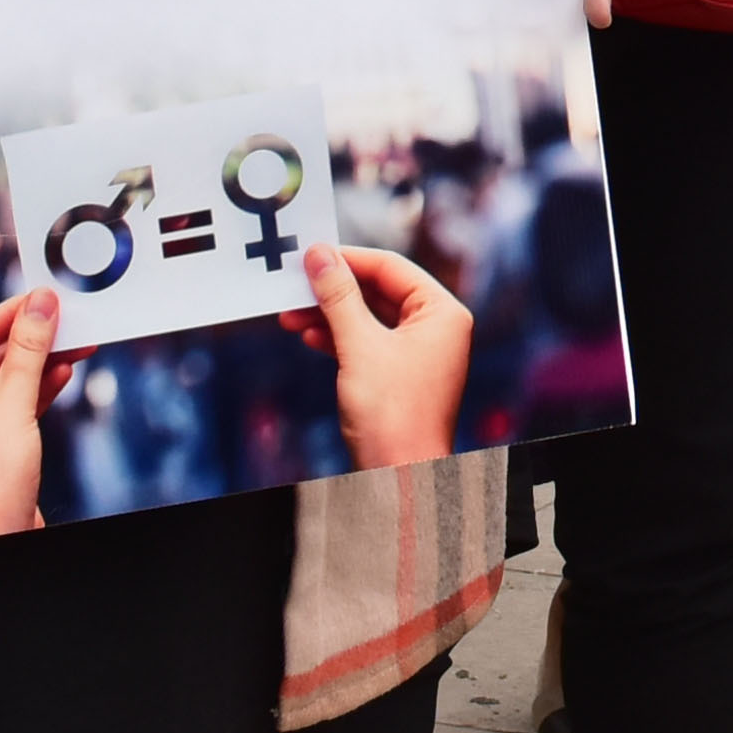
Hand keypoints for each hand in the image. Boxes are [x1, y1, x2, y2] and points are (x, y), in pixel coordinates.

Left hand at [0, 285, 57, 546]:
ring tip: (77, 339)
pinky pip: (16, 403)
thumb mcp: (10, 406)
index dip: (7, 313)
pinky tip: (65, 370)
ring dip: (41, 361)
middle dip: (30, 338)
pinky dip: (41, 387)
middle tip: (66, 314)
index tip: (42, 296)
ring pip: (7, 380)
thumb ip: (27, 351)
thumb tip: (40, 305)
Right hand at [308, 241, 476, 467]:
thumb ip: (338, 297)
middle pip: (378, 291)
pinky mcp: (399, 375)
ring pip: (368, 318)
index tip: (311, 254)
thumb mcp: (359, 346)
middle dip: (333, 290)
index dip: (348, 259)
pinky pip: (366, 343)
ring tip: (290, 314)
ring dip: (329, 314)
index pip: (391, 268)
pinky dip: (338, 338)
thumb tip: (319, 255)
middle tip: (295, 284)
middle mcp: (436, 328)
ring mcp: (419, 353)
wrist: (399, 478)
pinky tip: (308, 336)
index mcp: (442, 313)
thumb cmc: (393, 415)